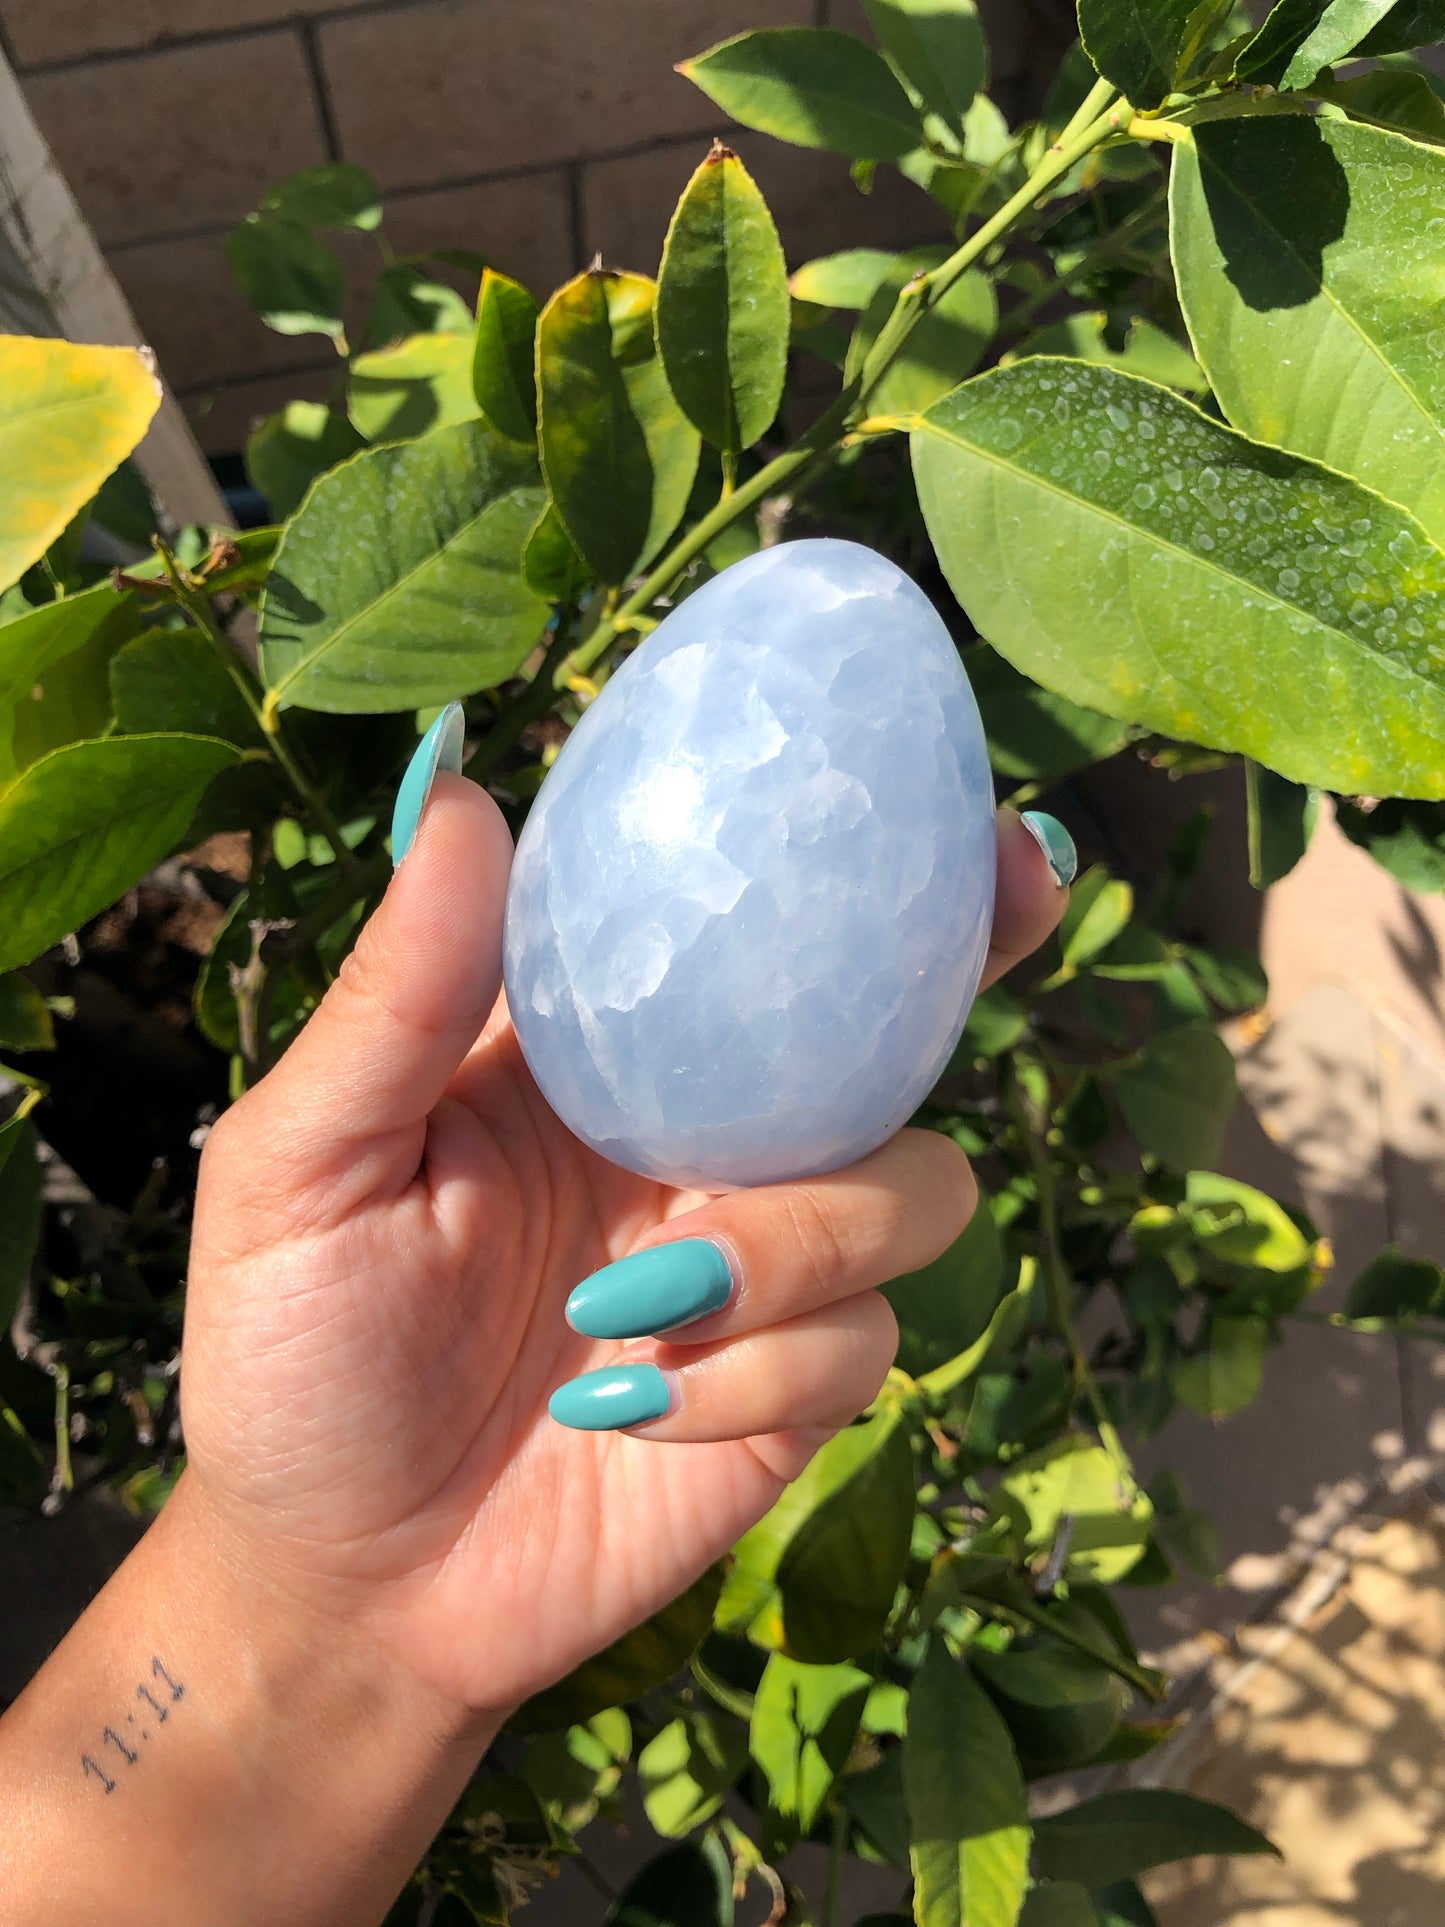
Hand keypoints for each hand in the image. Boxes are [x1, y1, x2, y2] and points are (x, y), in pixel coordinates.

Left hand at [179, 775, 1071, 1718]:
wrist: (343, 1584)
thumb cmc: (295, 1353)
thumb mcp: (306, 1165)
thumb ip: (395, 995)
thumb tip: (460, 789)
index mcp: (602, 1052)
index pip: (747, 925)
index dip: (858, 852)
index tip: (941, 790)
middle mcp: (705, 1134)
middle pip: (896, 1027)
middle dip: (965, 967)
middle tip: (1012, 906)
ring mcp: (765, 1262)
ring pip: (914, 1187)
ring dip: (799, 1240)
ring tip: (635, 1302)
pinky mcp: (795, 1388)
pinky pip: (863, 1342)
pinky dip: (751, 1378)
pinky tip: (622, 1414)